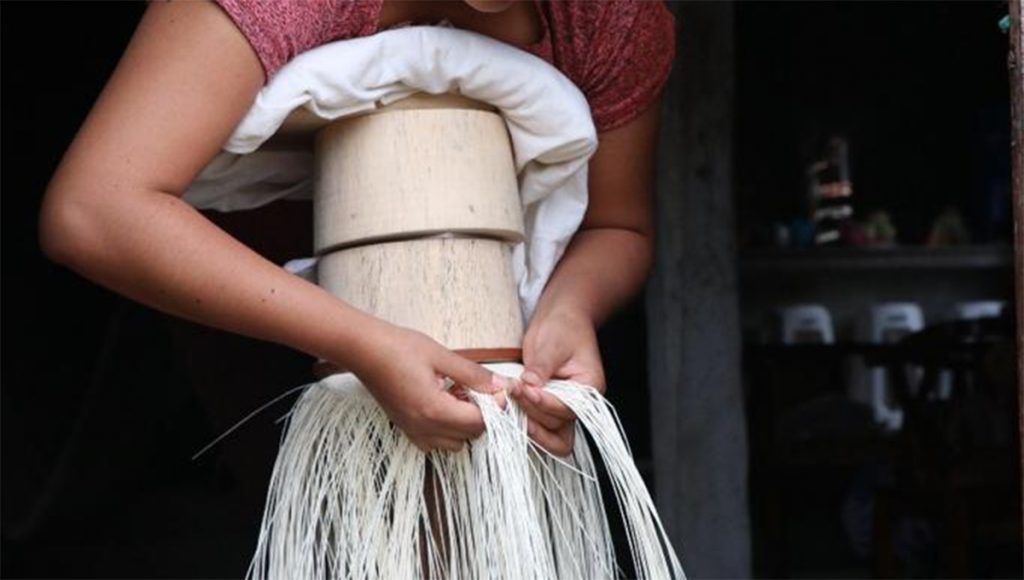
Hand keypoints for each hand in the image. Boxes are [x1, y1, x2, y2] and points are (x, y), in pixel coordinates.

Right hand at [347, 321, 509, 452]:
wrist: (363, 350)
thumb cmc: (399, 348)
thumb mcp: (442, 356)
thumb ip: (474, 375)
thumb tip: (501, 385)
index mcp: (434, 410)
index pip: (479, 423)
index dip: (495, 408)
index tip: (499, 391)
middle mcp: (423, 427)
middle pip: (469, 436)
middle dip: (481, 416)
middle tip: (478, 390)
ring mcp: (412, 431)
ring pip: (453, 443)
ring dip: (464, 424)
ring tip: (460, 396)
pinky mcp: (405, 428)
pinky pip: (435, 441)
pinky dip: (446, 429)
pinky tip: (443, 402)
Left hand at [513, 308, 604, 456]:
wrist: (560, 319)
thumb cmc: (562, 327)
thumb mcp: (551, 344)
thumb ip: (541, 368)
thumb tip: (528, 385)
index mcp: (589, 388)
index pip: (567, 408)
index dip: (544, 402)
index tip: (525, 389)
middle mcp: (579, 404)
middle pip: (558, 426)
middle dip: (533, 412)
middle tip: (513, 393)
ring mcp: (563, 408)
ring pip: (550, 434)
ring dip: (527, 422)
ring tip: (510, 402)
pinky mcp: (548, 408)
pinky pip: (540, 427)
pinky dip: (525, 422)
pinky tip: (511, 409)